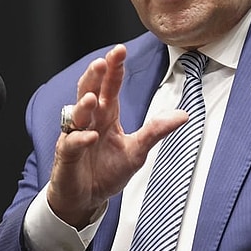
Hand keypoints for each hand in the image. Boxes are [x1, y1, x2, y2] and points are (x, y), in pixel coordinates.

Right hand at [47, 44, 188, 228]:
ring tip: (92, 97)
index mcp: (106, 115)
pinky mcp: (67, 156)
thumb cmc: (106, 171)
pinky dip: (81, 139)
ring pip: (76, 114)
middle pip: (88, 91)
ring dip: (83, 105)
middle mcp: (89, 121)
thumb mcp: (137, 151)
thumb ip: (156, 131)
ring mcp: (75, 136)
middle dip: (94, 76)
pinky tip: (91, 136)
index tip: (120, 50)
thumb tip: (183, 115)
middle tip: (103, 62)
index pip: (109, 86)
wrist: (86, 200)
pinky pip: (72, 144)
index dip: (114, 69)